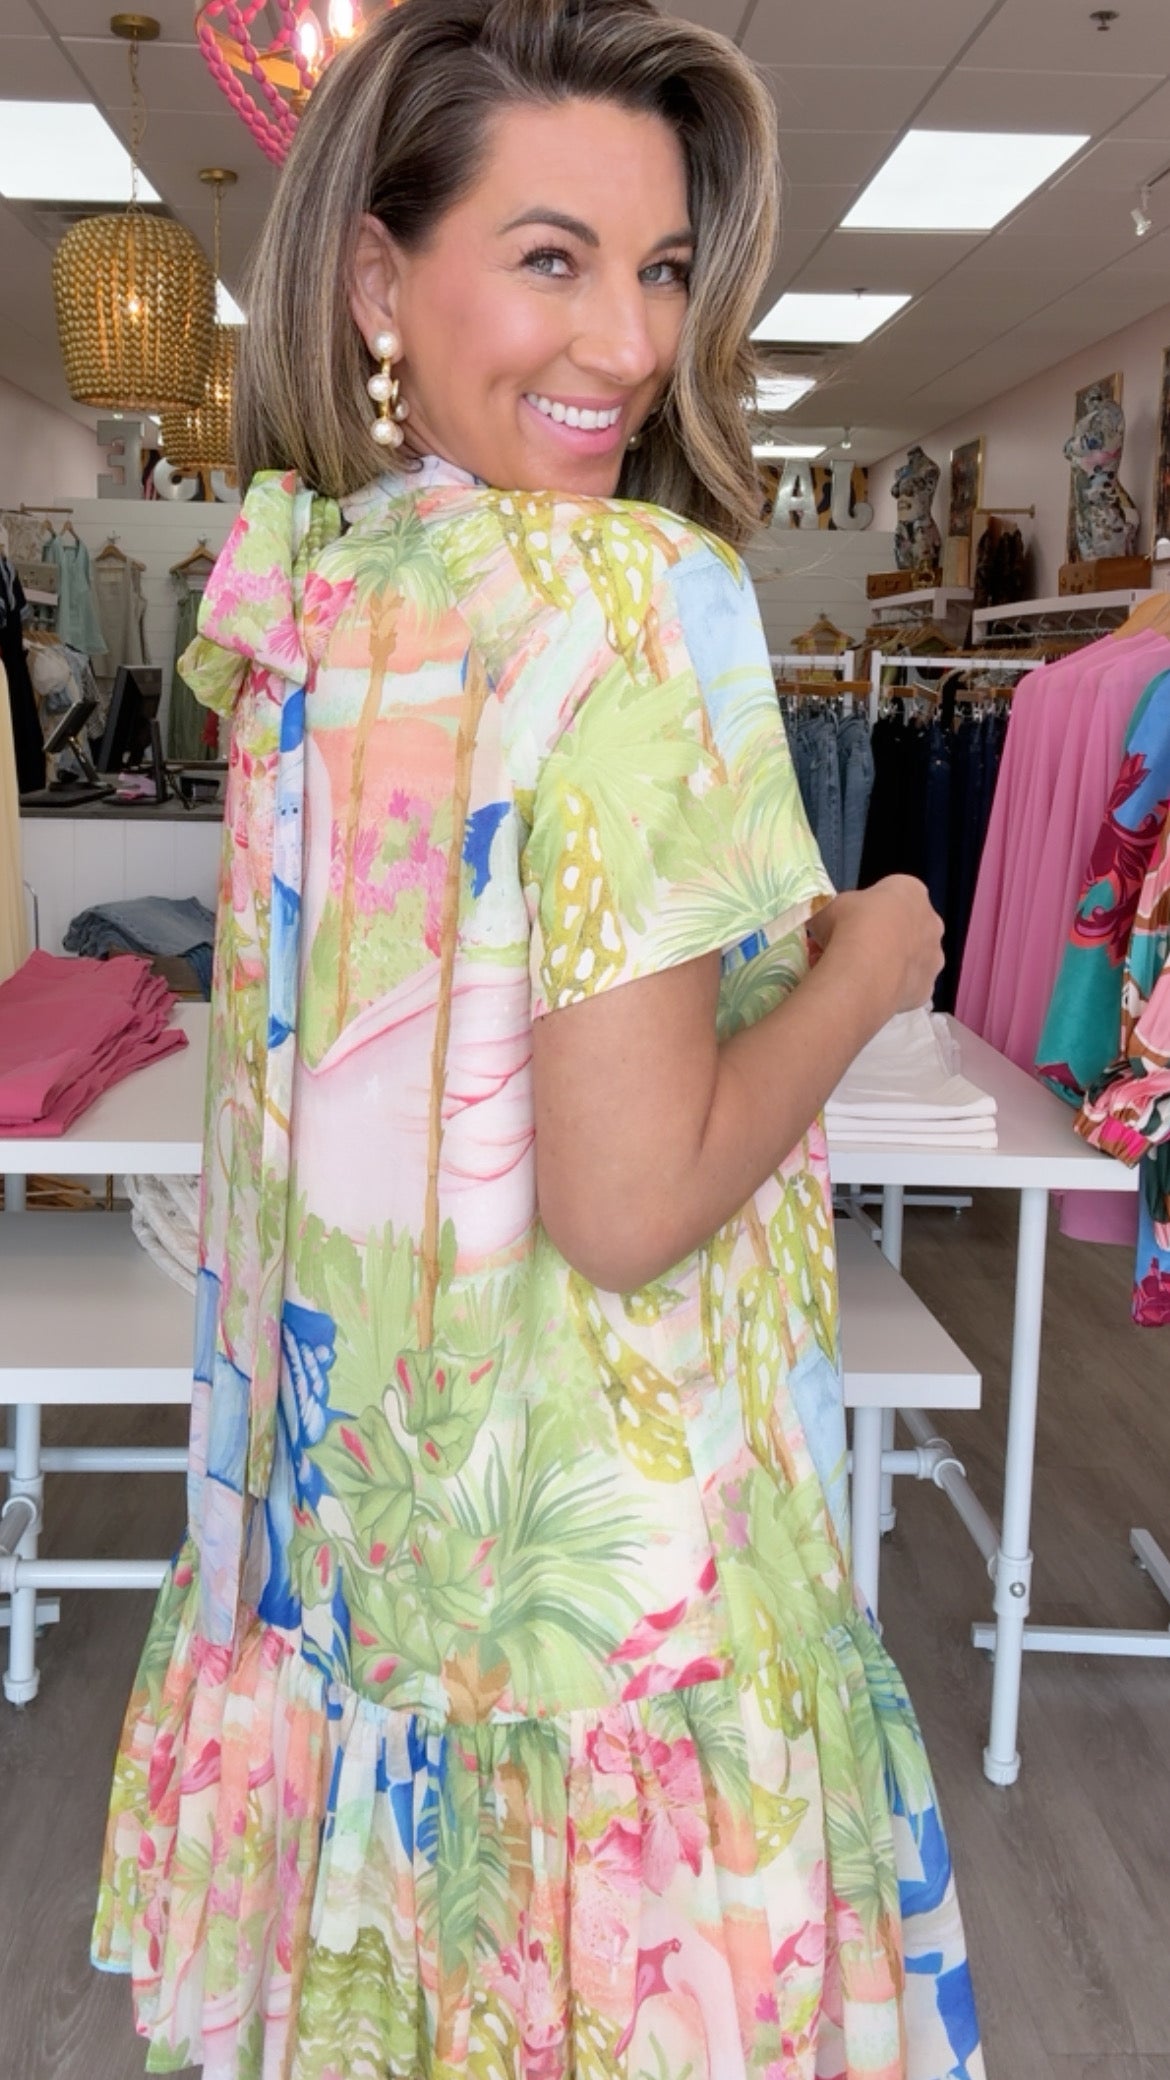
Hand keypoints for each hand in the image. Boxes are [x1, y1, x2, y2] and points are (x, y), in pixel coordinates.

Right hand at [809, 877, 942, 1015]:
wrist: (862, 972)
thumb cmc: (847, 927)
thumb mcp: (827, 908)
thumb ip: (834, 914)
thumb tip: (827, 928)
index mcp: (910, 891)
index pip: (893, 895)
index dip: (870, 910)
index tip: (852, 923)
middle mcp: (931, 921)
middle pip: (908, 927)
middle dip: (886, 937)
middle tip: (855, 949)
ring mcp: (934, 958)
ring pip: (912, 959)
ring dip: (892, 964)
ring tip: (860, 975)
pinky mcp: (927, 989)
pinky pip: (909, 986)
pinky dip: (892, 990)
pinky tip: (871, 992)